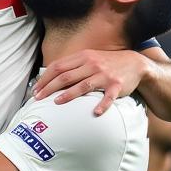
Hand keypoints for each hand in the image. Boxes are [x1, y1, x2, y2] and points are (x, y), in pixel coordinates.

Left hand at [34, 49, 148, 115]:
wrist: (135, 64)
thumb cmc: (107, 64)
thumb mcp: (89, 59)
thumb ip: (73, 66)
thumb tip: (51, 76)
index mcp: (83, 57)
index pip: (58, 67)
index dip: (45, 79)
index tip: (36, 89)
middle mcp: (92, 64)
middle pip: (66, 76)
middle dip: (50, 87)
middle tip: (38, 98)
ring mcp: (104, 75)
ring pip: (83, 85)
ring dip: (69, 95)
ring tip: (56, 102)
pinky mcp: (116, 85)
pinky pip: (108, 97)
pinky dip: (102, 105)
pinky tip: (95, 112)